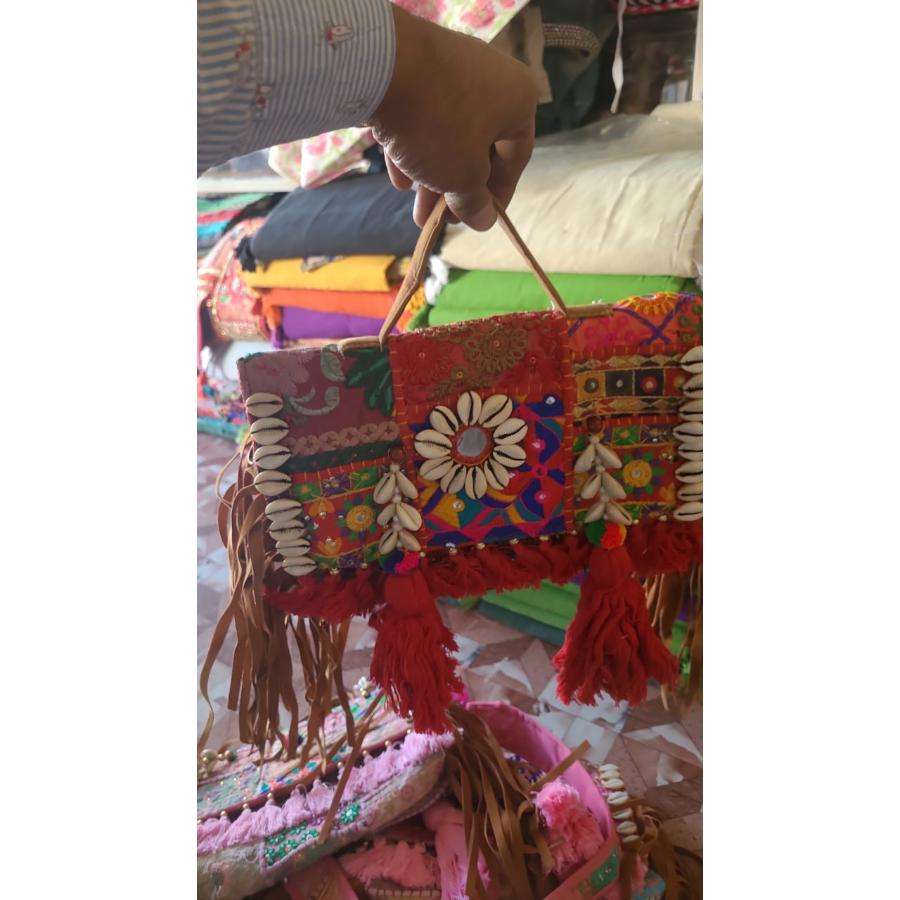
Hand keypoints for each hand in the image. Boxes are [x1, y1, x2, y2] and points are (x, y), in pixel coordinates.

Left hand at [368, 6, 537, 230]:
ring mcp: (452, 69)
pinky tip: (400, 178)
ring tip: (418, 212)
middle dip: (458, 190)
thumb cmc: (440, 124)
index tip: (482, 219)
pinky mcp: (417, 69)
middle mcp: (491, 78)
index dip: (499, 195)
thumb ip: (475, 202)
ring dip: (434, 177)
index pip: (516, 157)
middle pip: (479, 147)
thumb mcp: (463, 176)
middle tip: (444, 220)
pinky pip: (423, 116)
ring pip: (448, 135)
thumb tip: (484, 221)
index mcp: (518, 98)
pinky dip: (415, 148)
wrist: (383, 66)